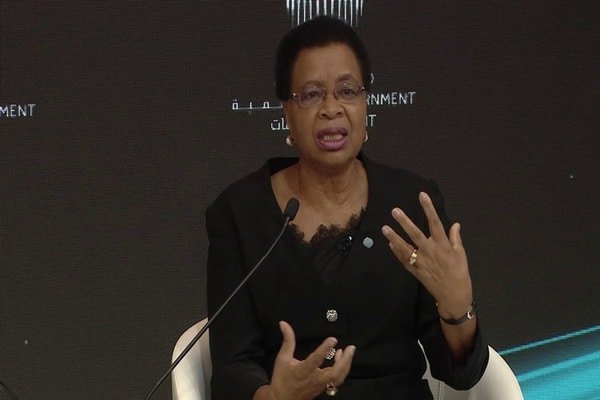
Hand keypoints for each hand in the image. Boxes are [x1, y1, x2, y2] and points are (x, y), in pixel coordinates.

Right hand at [269, 321, 355, 399]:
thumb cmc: (282, 379)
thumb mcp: (282, 358)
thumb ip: (287, 340)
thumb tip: (284, 324)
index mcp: (303, 371)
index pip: (316, 359)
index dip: (325, 349)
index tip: (333, 339)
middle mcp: (314, 379)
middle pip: (334, 373)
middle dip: (345, 360)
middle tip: (351, 347)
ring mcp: (320, 385)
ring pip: (338, 378)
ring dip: (346, 365)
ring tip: (348, 352)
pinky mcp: (323, 388)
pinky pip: (337, 381)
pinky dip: (342, 370)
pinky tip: (341, 361)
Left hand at [381, 192, 472, 317]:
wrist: (454, 295)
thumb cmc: (459, 272)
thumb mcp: (461, 253)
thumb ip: (455, 238)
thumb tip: (455, 224)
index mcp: (443, 245)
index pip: (435, 222)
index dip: (429, 208)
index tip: (422, 195)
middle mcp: (430, 251)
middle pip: (415, 233)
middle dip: (404, 222)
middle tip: (395, 211)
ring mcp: (421, 261)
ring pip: (405, 247)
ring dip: (394, 237)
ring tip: (384, 228)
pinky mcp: (415, 270)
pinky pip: (404, 260)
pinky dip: (396, 252)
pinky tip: (389, 244)